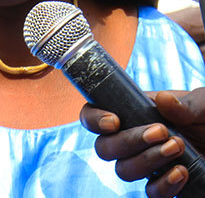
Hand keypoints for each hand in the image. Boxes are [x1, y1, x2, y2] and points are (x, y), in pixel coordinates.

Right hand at [80, 88, 204, 196]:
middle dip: (128, 141)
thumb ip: (184, 104)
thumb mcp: (201, 104)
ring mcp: (147, 165)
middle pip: (104, 148)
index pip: (93, 116)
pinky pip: (151, 193)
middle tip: (161, 132)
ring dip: (147, 160)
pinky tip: (181, 172)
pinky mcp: (165, 185)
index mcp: (132, 113)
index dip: (94, 120)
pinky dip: (164, 184)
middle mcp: (133, 140)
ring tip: (178, 147)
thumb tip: (163, 99)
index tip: (114, 121)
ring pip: (124, 170)